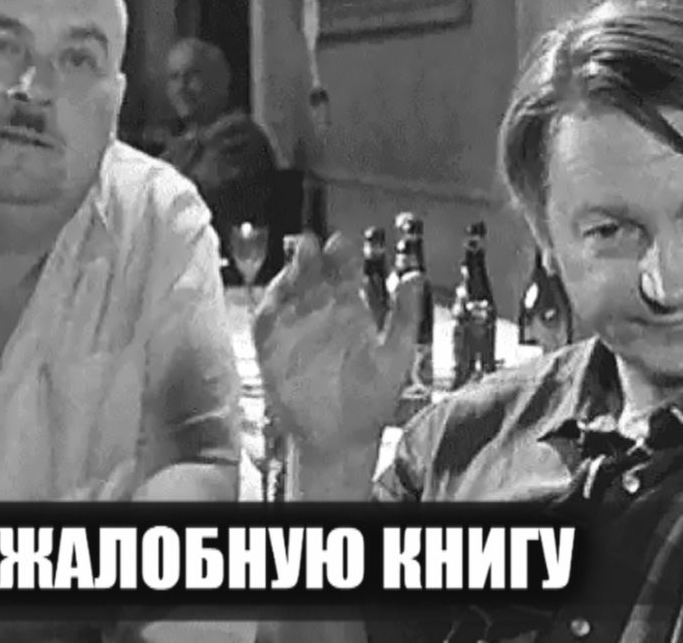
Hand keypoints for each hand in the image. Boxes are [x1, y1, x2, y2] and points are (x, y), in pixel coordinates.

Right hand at [253, 231, 423, 455]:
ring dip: (290, 273)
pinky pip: (267, 322)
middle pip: (313, 275)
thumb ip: (404, 316)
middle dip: (312, 257)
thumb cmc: (371, 401)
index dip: (342, 256)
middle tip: (314, 243)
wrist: (342, 440)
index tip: (342, 243)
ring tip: (298, 258)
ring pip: (289, 292)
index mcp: (351, 312)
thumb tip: (414, 276)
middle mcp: (321, 315)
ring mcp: (296, 330)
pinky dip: (269, 307)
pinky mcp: (274, 350)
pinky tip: (277, 294)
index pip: (344, 273)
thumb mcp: (396, 355)